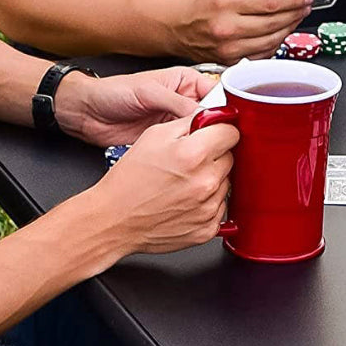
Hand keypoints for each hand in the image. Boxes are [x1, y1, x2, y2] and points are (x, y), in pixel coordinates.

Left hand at [57, 67, 214, 146]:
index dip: (228, 107)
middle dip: (219, 129)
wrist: (86, 113)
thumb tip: (205, 116)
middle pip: (214, 117)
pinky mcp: (167, 142)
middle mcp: (185, 102)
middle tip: (228, 142)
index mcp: (186, 82)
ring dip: (206, 144)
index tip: (236, 122)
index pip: (218, 93)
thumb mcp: (148, 92)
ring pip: (202, 135)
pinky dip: (192, 155)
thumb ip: (178, 104)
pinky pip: (186, 149)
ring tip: (215, 154)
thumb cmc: (112, 92)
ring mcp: (177, 123)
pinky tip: (197, 161)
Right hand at [96, 116, 238, 254]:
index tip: (214, 134)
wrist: (114, 220)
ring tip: (183, 182)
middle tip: (188, 161)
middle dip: (213, 155)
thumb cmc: (129, 180)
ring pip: (226, 183)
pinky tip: (185, 200)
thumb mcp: (154, 135)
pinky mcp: (207, 229)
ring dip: (210, 179)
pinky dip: (207, 202)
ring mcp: (208, 208)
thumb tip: (216, 116)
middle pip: (230, 158)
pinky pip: (220, 207)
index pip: (231, 133)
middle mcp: (205, 182)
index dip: (220, 131)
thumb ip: (191, 122)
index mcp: (194, 154)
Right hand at [175, 0, 312, 64]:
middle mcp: (227, 27)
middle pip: (274, 23)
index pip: (270, 3)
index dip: (293, 0)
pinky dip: (275, 43)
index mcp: (226, 3)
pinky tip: (280, 33)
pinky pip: (262, 54)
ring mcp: (230, 48)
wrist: (178, 27)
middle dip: (295, 13)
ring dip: (288, 28)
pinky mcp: (231, 62)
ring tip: (296, 17)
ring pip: (272, 41)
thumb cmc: (202, 6)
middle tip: (305, 6)